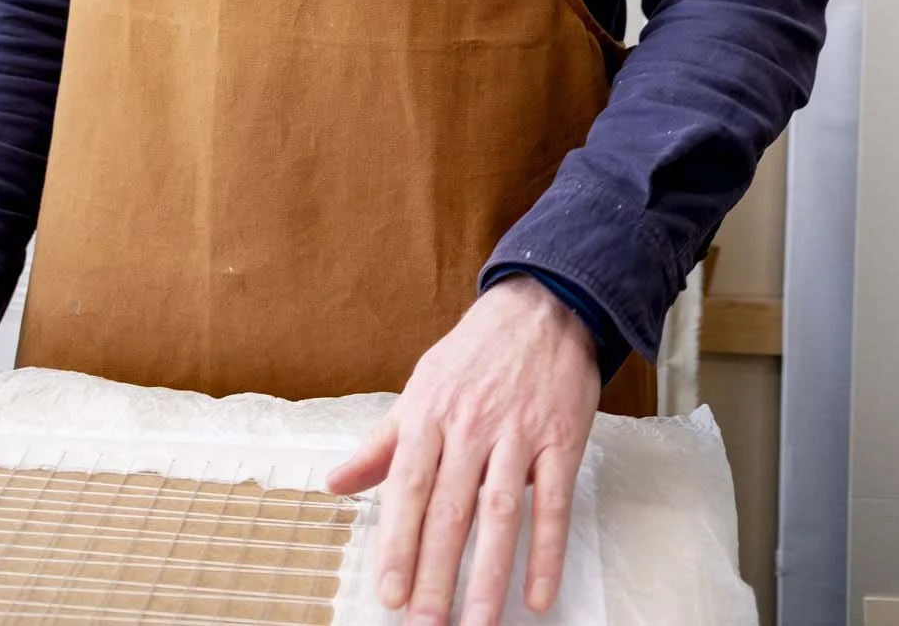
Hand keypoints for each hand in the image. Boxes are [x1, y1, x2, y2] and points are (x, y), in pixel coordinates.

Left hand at [326, 276, 599, 625]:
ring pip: (501, 514)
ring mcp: (519, 433)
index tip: (390, 593)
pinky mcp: (561, 439)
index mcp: (431, 411)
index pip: (409, 487)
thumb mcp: (421, 385)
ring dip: (489, 575)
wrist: (545, 305)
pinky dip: (547, 552)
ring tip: (478, 624)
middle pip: (451, 509)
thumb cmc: (476, 351)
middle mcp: (472, 424)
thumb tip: (337, 482)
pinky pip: (554, 504)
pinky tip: (539, 595)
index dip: (399, 543)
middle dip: (436, 574)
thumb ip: (382, 442)